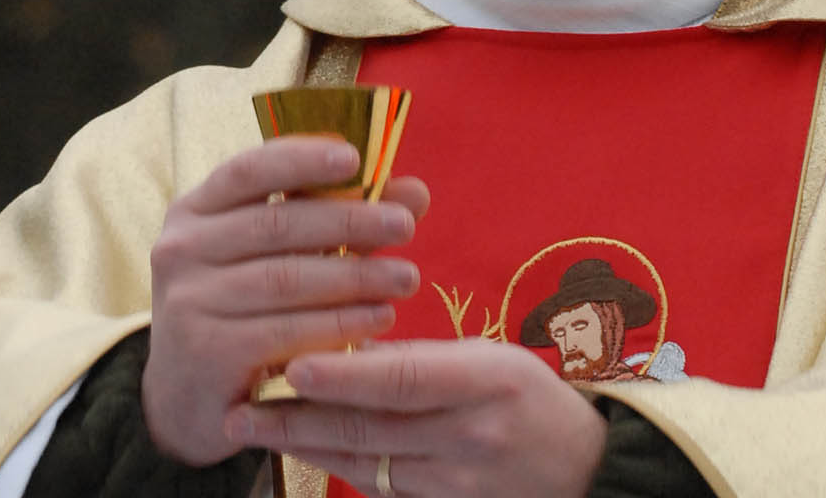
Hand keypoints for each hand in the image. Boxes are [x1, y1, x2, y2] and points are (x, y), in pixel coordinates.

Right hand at [142, 137, 430, 465]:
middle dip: (348, 221)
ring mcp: (188, 302)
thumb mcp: (278, 257)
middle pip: (275, 225)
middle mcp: (180, 250)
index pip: (247, 170)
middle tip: (406, 225)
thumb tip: (414, 191)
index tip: (355, 156)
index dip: (301, 159)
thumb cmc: (243, 312)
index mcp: (195, 211)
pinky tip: (380, 319)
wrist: (188, 397)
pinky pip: (286, 331)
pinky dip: (339, 324)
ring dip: (354, 276)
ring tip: (405, 278)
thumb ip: (340, 221)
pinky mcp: (206, 353)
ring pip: (284, 279)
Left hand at [227, 338, 607, 497]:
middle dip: (298, 418)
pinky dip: (336, 464)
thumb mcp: (488, 358)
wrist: (582, 470)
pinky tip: (300, 448)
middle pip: (371, 428)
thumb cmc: (528, 399)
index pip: (405, 378)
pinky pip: (379, 486)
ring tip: (253, 427)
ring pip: (365, 462)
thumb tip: (341, 342)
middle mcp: (471, 435)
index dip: (346, 373)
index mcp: (487, 381)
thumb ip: (418, 356)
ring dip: (304, 445)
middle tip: (242, 407)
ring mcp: (458, 482)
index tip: (293, 364)